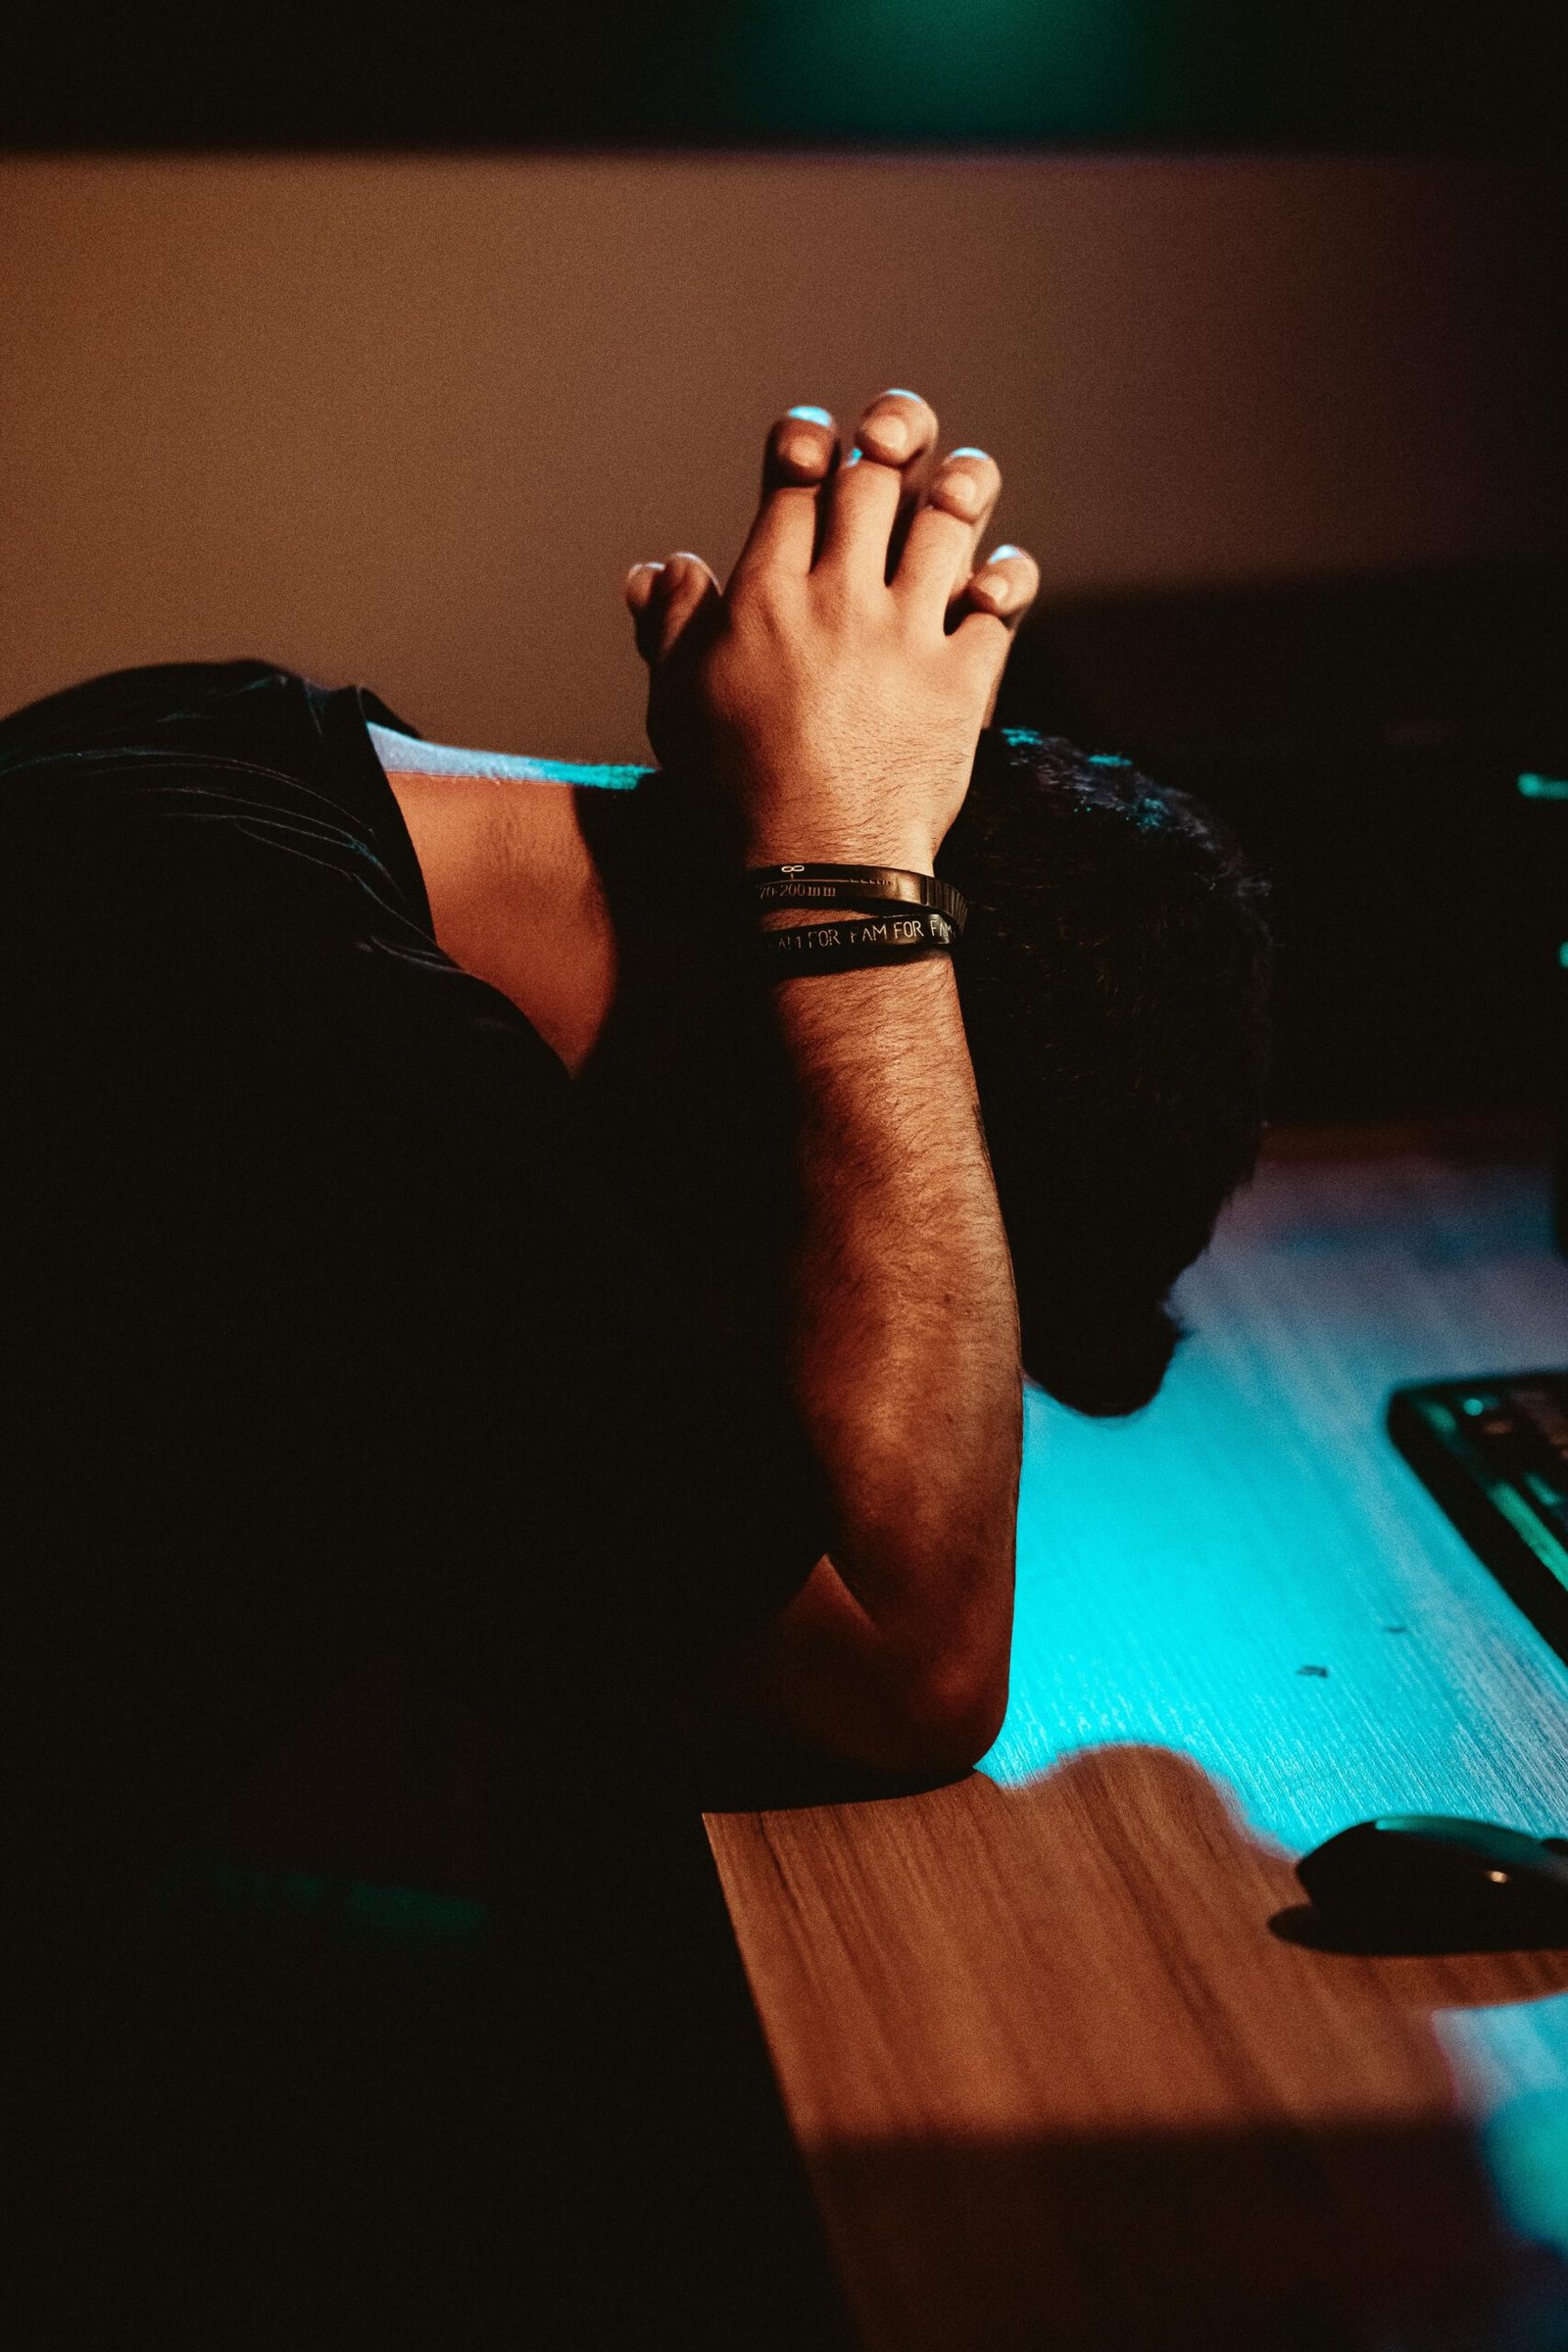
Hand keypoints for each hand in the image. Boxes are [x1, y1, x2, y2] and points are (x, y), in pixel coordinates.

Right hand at [623, 390, 1039, 867]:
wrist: (815, 866)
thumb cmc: (735, 790)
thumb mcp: (678, 703)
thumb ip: (671, 625)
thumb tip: (662, 567)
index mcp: (766, 593)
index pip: (795, 478)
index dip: (809, 441)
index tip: (815, 448)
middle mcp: (840, 597)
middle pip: (877, 477)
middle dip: (891, 439)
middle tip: (892, 446)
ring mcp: (907, 634)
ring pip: (952, 516)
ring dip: (963, 485)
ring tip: (957, 490)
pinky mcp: (962, 679)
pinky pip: (1002, 604)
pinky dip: (1006, 582)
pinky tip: (994, 585)